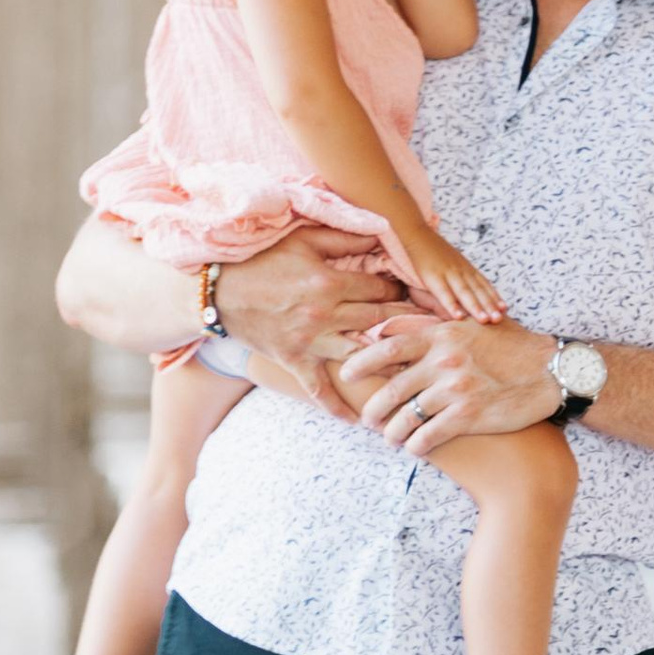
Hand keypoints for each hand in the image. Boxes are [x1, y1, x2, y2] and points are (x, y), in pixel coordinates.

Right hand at [213, 226, 406, 418]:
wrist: (218, 292)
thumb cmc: (262, 260)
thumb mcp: (303, 239)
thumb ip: (344, 237)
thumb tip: (382, 233)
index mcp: (329, 282)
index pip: (381, 290)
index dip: (404, 291)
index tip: (424, 298)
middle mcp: (324, 315)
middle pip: (379, 322)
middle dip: (408, 324)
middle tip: (435, 333)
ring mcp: (310, 342)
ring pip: (360, 357)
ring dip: (388, 367)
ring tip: (418, 376)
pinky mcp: (295, 361)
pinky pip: (319, 389)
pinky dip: (339, 407)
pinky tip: (360, 421)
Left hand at [335, 308, 561, 456]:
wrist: (551, 372)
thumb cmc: (512, 348)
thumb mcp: (474, 325)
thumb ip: (435, 324)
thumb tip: (395, 323)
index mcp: (443, 335)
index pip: (388, 346)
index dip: (361, 361)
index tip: (345, 372)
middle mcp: (445, 360)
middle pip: (391, 388)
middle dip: (373, 408)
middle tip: (367, 419)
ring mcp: (456, 389)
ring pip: (406, 417)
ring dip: (392, 432)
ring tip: (391, 438)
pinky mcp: (469, 415)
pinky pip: (428, 436)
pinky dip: (416, 445)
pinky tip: (415, 448)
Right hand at [400, 222, 507, 327]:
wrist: (419, 235)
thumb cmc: (437, 252)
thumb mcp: (455, 262)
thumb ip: (464, 276)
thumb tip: (474, 293)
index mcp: (467, 268)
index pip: (484, 284)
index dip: (495, 297)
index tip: (505, 309)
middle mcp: (461, 271)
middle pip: (478, 290)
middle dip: (489, 305)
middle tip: (499, 319)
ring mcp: (448, 273)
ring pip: (464, 292)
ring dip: (475, 307)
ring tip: (484, 320)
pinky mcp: (433, 276)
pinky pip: (444, 293)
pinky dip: (452, 305)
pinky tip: (458, 316)